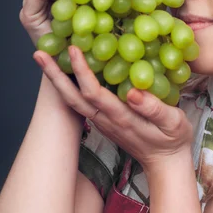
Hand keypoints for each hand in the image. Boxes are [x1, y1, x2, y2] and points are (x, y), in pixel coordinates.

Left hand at [32, 45, 193, 168]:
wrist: (165, 163)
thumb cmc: (173, 140)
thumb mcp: (173, 123)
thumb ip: (154, 108)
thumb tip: (132, 92)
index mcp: (122, 118)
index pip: (94, 93)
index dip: (82, 71)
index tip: (73, 49)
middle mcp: (106, 120)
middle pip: (73, 97)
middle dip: (54, 75)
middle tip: (39, 53)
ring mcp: (102, 122)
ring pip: (74, 100)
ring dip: (57, 80)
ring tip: (44, 58)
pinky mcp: (104, 121)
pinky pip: (81, 101)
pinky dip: (68, 85)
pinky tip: (65, 72)